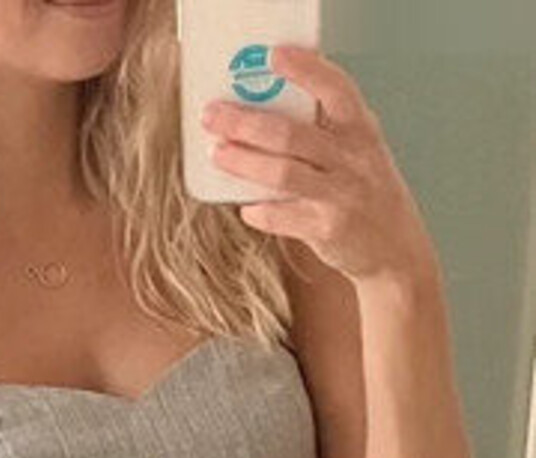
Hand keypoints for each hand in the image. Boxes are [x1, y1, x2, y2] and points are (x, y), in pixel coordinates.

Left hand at [200, 46, 436, 285]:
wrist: (396, 248)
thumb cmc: (366, 191)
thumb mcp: (359, 150)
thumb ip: (325, 129)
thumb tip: (264, 109)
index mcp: (362, 130)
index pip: (336, 89)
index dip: (306, 70)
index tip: (274, 56)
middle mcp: (353, 159)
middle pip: (292, 133)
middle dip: (246, 122)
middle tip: (213, 115)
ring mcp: (341, 195)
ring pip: (283, 173)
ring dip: (245, 162)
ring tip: (218, 154)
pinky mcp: (328, 229)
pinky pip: (283, 216)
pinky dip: (260, 211)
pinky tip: (247, 207)